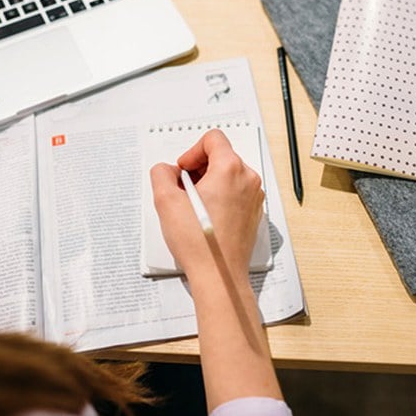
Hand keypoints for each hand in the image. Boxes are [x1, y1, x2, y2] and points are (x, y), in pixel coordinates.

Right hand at [151, 130, 282, 410]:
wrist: (219, 275)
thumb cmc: (198, 241)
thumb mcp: (166, 201)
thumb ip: (161, 175)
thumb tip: (167, 171)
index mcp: (230, 169)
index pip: (213, 139)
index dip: (192, 151)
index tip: (182, 172)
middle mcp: (247, 179)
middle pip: (222, 156)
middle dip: (199, 168)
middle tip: (183, 189)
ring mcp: (254, 197)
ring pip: (229, 175)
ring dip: (209, 183)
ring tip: (192, 205)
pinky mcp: (254, 214)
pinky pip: (236, 193)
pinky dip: (220, 197)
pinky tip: (205, 217)